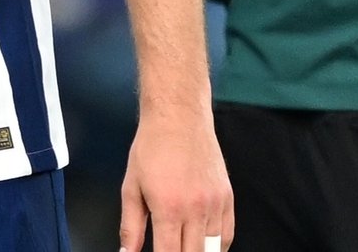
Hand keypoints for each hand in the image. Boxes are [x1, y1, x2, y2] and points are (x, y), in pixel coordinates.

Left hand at [121, 106, 231, 251]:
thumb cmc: (152, 148)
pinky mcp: (227, 197)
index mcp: (168, 208)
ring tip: (184, 247)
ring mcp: (215, 204)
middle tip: (170, 250)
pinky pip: (226, 235)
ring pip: (213, 250)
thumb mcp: (131, 187)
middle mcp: (195, 209)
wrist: (179, 118)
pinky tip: (202, 245)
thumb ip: (130, 227)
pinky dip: (216, 246)